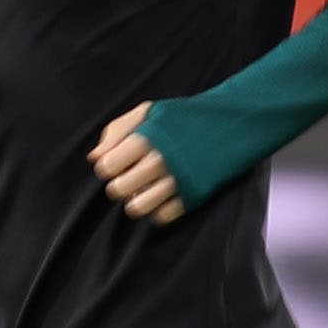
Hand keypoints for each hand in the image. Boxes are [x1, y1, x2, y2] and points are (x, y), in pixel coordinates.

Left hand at [91, 102, 183, 224]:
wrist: (233, 122)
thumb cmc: (184, 117)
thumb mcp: (150, 111)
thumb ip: (118, 130)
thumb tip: (94, 157)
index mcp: (147, 137)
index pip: (107, 166)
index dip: (107, 167)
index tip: (117, 163)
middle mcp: (161, 160)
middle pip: (118, 189)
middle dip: (119, 185)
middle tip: (129, 178)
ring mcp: (178, 180)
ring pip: (138, 208)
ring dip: (135, 201)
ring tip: (142, 191)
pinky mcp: (194, 195)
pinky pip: (163, 216)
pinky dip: (157, 210)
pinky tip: (160, 197)